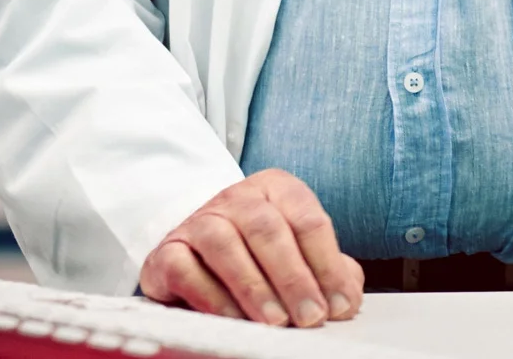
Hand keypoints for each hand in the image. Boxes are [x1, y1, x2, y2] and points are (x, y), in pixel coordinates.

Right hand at [139, 170, 363, 326]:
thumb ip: (329, 272)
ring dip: (254, 287)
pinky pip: (185, 269)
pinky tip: (234, 318)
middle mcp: (236, 198)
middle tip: (311, 317)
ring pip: (224, 245)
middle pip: (268, 230)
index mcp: (277, 189)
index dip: (328, 266)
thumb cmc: (259, 254)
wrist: (196, 249)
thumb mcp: (299, 253)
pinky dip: (211, 296)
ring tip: (275, 321)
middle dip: (294, 277)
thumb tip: (345, 301)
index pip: (309, 221)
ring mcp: (198, 221)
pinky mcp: (167, 251)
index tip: (340, 305)